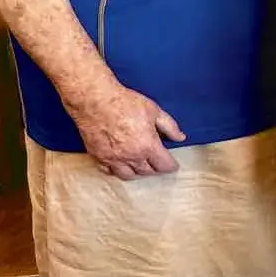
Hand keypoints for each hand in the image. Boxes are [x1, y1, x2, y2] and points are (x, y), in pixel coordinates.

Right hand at [66, 82, 184, 180]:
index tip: (172, 164)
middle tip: (158, 162)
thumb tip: (180, 137)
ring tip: (142, 165)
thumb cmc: (124, 103)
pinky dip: (117, 171)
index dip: (171, 166)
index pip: (164, 165)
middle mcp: (130, 156)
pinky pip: (109, 172)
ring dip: (137, 172)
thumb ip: (170, 126)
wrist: (95, 101)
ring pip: (128, 176)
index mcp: (147, 146)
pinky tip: (121, 164)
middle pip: (147, 172)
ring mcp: (112, 159)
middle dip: (155, 168)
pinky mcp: (98, 157)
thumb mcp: (154, 111)